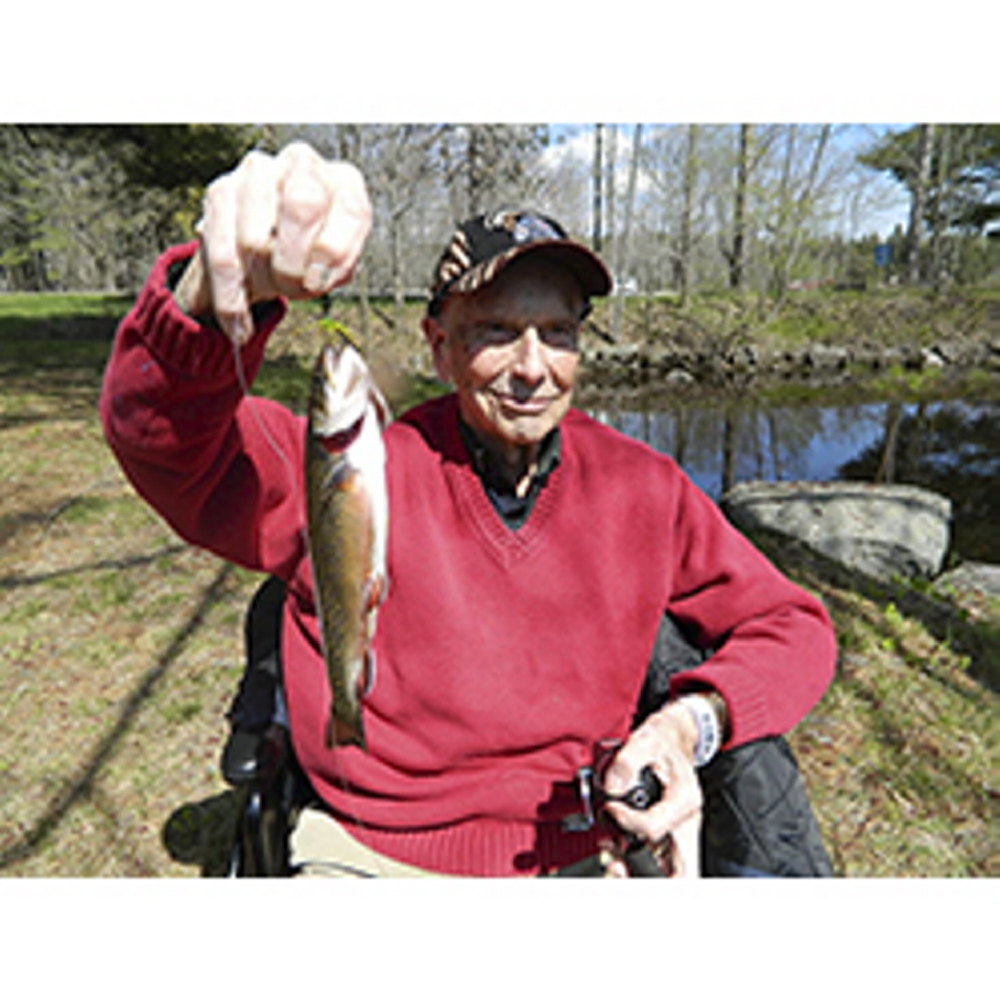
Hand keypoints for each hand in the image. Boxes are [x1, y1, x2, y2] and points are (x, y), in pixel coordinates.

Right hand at [175, 141, 371, 343]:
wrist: (271, 253)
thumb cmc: (314, 256)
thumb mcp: (337, 268)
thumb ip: (336, 269)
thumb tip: (317, 276)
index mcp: (345, 183)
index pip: (348, 209)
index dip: (333, 253)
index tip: (318, 284)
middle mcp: (303, 165)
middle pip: (302, 206)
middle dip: (294, 264)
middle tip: (292, 289)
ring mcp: (259, 172)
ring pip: (255, 238)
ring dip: (261, 280)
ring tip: (268, 291)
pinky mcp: (221, 191)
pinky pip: (222, 254)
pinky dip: (230, 299)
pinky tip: (238, 323)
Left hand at [601, 700, 704, 876]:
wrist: (676, 735)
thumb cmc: (665, 738)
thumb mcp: (647, 738)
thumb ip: (628, 760)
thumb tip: (612, 787)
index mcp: (685, 801)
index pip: (654, 828)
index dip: (626, 822)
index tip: (611, 808)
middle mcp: (686, 822)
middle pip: (681, 872)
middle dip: (648, 878)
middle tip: (617, 869)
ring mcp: (679, 831)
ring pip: (670, 872)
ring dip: (640, 873)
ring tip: (613, 861)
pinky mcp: (669, 832)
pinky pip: (658, 860)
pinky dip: (638, 863)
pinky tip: (617, 850)